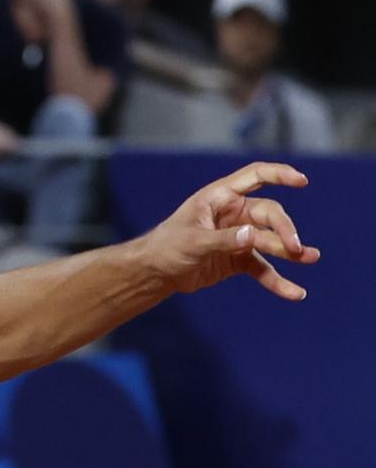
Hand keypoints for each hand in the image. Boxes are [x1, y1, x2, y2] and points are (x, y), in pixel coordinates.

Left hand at [147, 161, 319, 301]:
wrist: (156, 272)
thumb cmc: (168, 246)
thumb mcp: (192, 242)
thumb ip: (222, 239)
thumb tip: (252, 236)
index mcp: (221, 197)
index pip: (256, 176)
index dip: (280, 174)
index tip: (302, 181)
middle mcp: (234, 213)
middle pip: (269, 214)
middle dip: (284, 230)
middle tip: (296, 248)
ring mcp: (239, 236)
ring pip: (270, 241)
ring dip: (289, 251)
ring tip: (310, 258)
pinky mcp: (238, 259)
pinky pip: (262, 269)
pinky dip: (276, 280)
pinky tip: (294, 292)